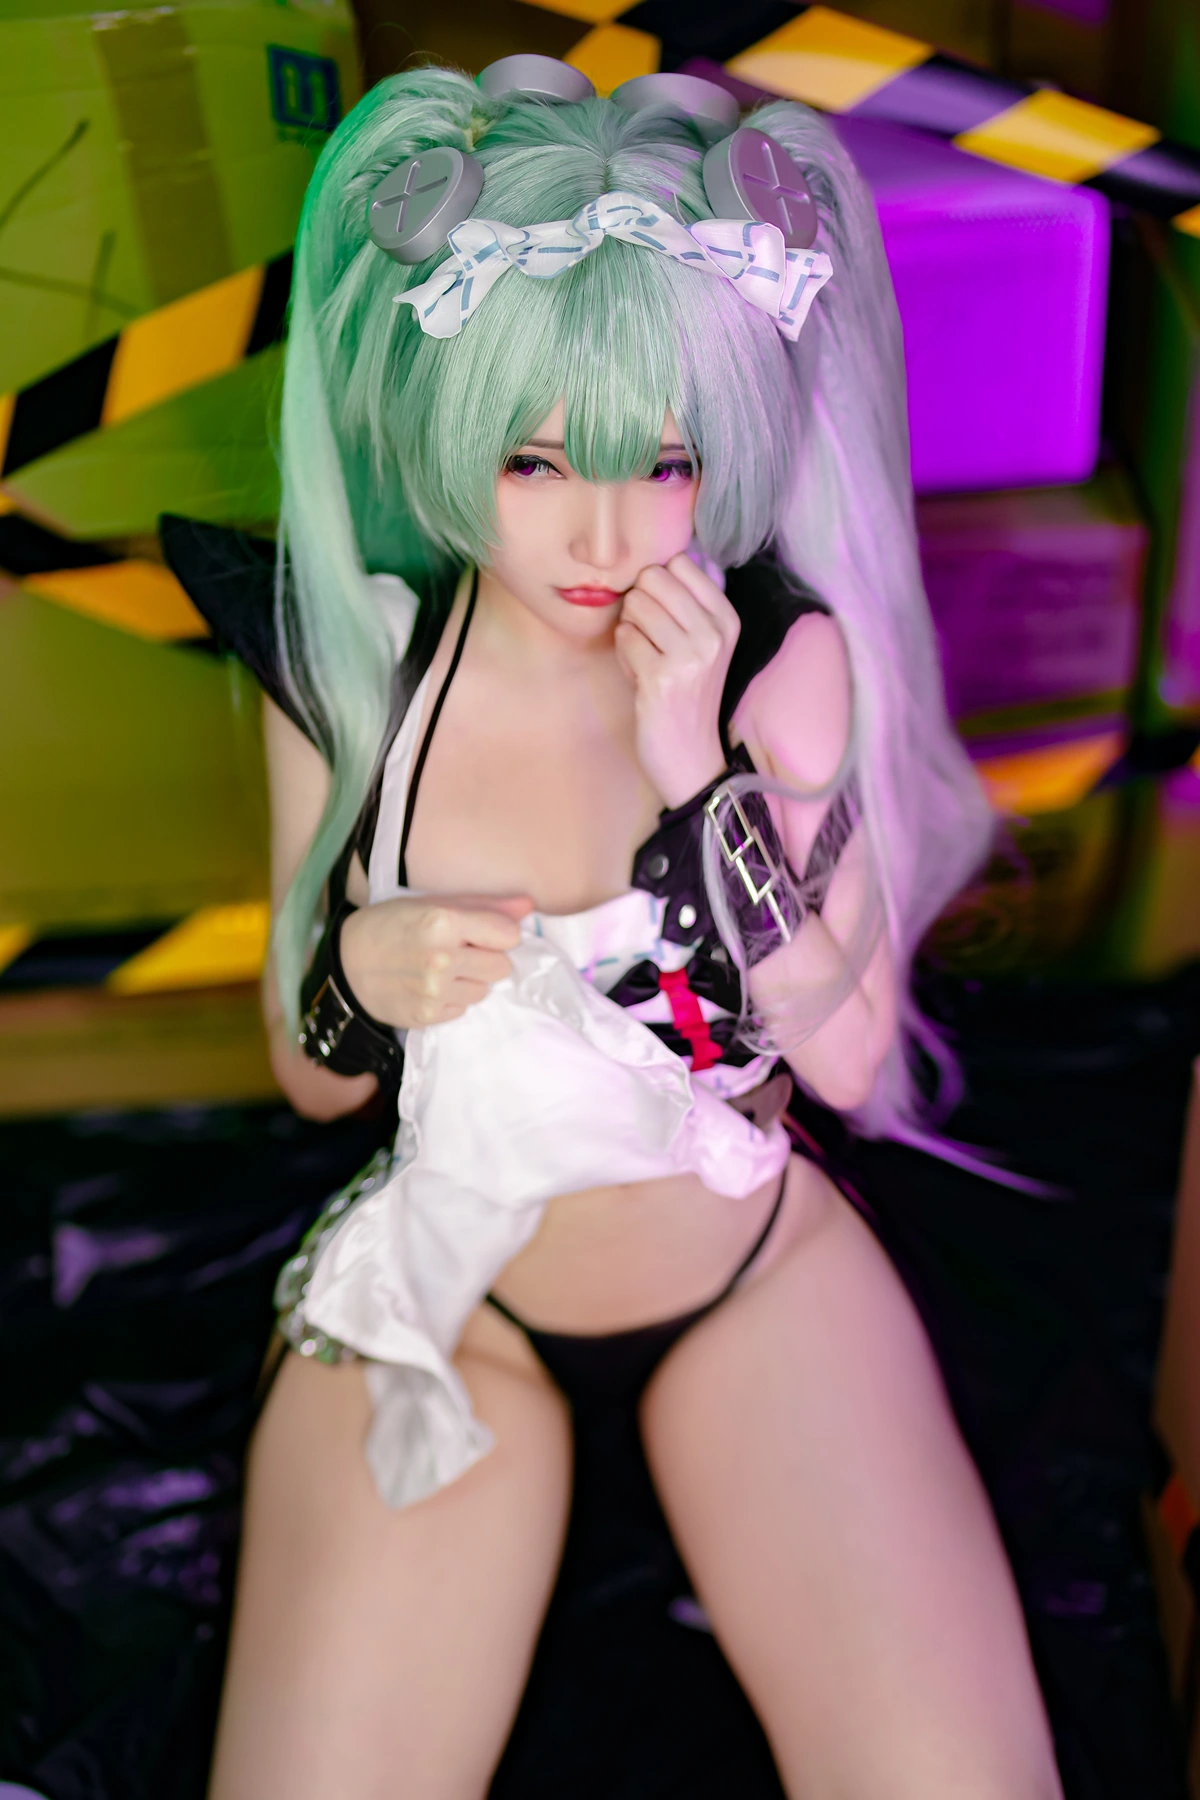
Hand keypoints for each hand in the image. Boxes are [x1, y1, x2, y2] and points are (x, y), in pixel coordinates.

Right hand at [339, 894, 532, 1028]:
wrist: (346, 965)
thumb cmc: (390, 925)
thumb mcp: (431, 904)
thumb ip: (484, 906)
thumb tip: (529, 906)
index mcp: (444, 922)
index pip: (508, 936)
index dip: (495, 933)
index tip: (476, 932)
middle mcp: (442, 959)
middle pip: (501, 966)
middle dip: (485, 958)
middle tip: (457, 951)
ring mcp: (435, 992)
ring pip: (484, 990)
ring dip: (469, 980)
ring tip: (440, 969)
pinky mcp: (428, 1016)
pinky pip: (463, 1009)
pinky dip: (452, 999)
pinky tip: (428, 987)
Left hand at [614, 553, 739, 808]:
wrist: (692, 757)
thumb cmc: (689, 695)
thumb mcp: (704, 646)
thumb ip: (687, 605)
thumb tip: (656, 561)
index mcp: (727, 619)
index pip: (680, 563)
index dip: (659, 584)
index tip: (665, 616)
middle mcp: (714, 633)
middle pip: (653, 577)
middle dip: (639, 603)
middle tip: (649, 637)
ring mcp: (689, 656)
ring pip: (635, 605)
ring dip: (630, 629)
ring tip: (645, 657)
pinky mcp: (661, 678)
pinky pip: (624, 637)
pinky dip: (624, 653)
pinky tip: (640, 676)